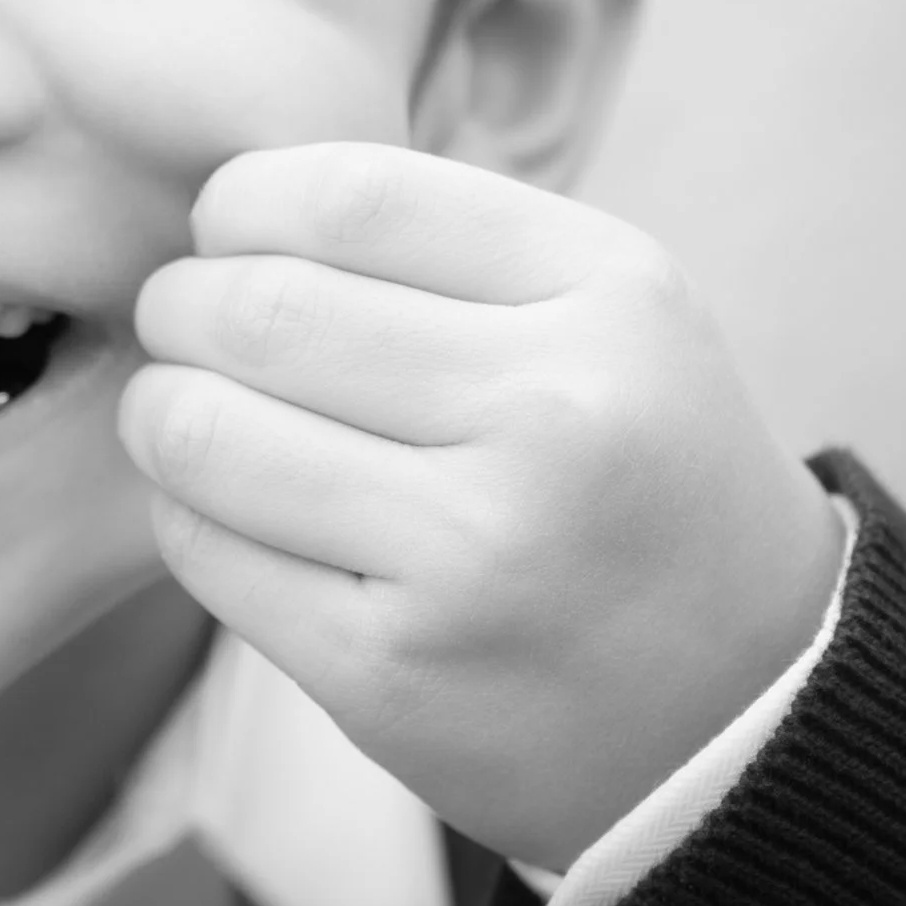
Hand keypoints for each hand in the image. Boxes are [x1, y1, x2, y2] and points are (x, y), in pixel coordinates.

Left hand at [121, 143, 842, 868]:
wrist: (745, 709)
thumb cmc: (637, 476)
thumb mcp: (607, 311)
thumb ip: (439, 244)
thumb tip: (229, 209)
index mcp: (607, 298)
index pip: (352, 197)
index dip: (243, 202)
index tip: (224, 231)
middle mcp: (551, 420)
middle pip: (260, 310)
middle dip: (179, 306)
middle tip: (179, 322)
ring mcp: (470, 557)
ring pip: (207, 433)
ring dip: (160, 411)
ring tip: (182, 410)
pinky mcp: (391, 674)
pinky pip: (209, 551)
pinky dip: (185, 513)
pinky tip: (222, 506)